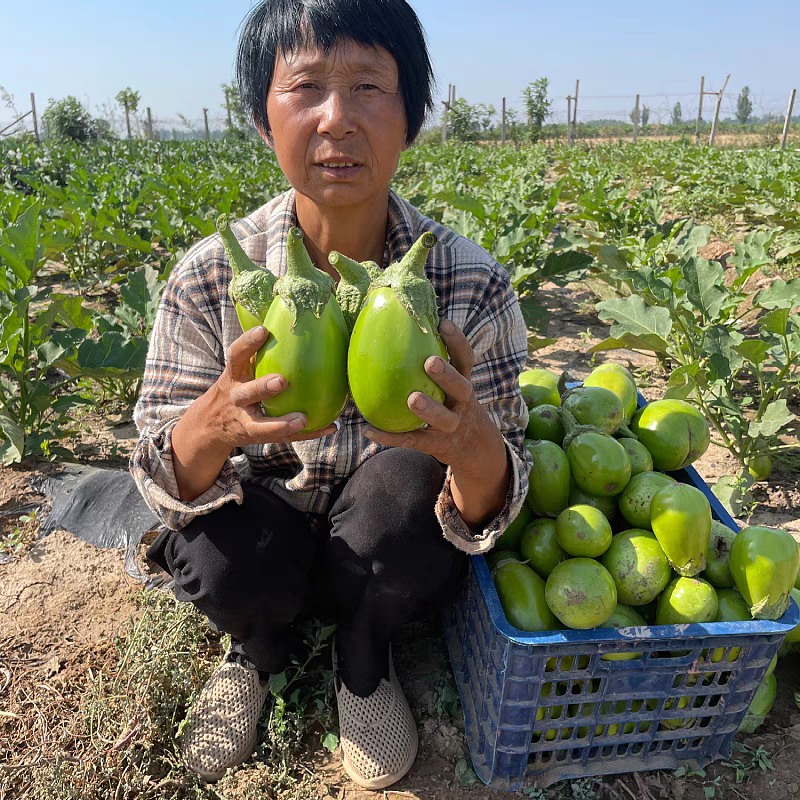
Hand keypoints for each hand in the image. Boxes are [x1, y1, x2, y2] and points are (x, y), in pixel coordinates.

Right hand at [206, 325, 336, 448]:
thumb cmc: (237, 386)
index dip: (247, 343)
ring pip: (261, 425)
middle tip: (282, 381)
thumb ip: (257, 353)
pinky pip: (283, 437)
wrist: (210, 425)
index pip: (236, 356)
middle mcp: (236, 398)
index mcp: (233, 376)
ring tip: (304, 419)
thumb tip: (291, 320)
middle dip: (262, 388)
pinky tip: (331, 427)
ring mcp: (244, 420)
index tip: (263, 330)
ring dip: (282, 423)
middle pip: (246, 394)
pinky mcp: (257, 437)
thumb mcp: (239, 369)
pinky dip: (308, 434)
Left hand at [363, 319, 495, 469]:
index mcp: (463, 382)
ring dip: (429, 408)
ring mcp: (452, 426)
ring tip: (412, 398)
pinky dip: (389, 437)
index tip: (442, 323)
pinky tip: (367, 430)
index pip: (465, 359)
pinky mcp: (435, 445)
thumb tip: (390, 326)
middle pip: (461, 387)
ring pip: (444, 418)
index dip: (457, 341)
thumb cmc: (450, 402)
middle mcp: (462, 403)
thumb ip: (432, 361)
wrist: (471, 445)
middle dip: (447, 375)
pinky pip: (411, 440)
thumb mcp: (452, 384)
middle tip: (430, 362)